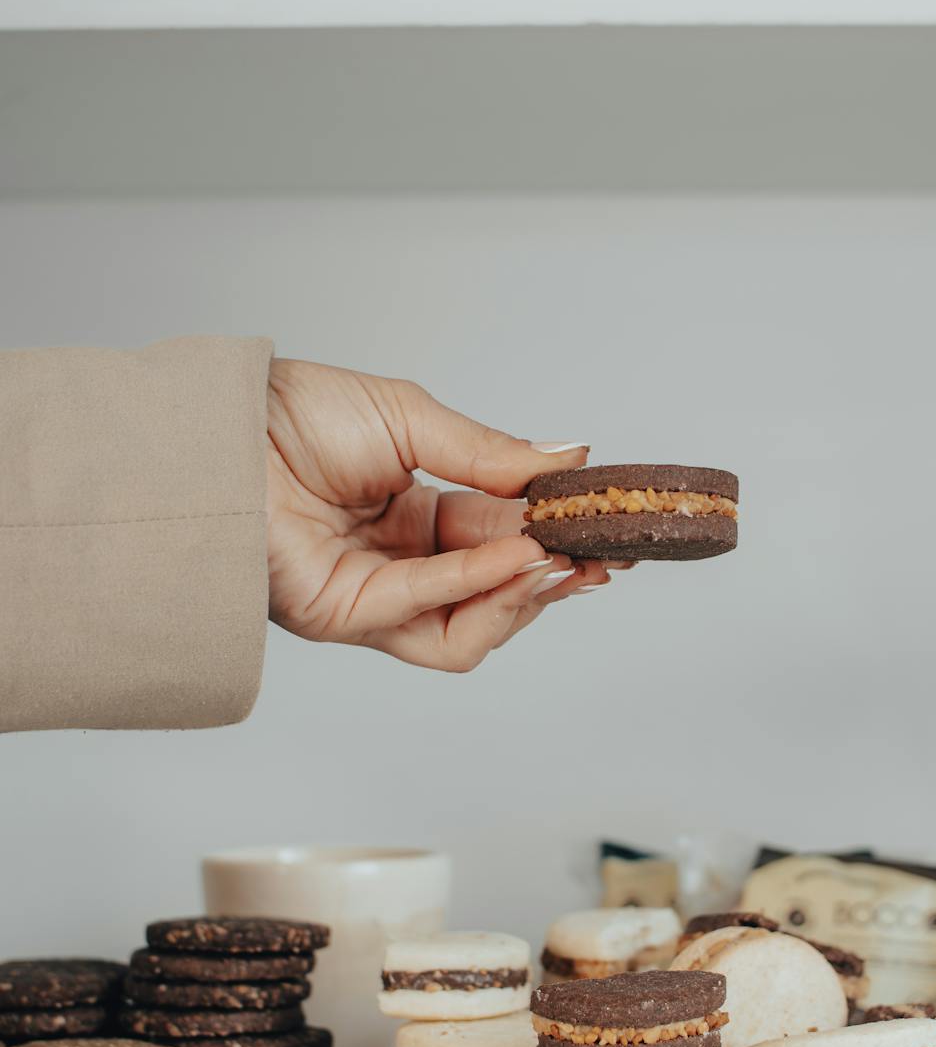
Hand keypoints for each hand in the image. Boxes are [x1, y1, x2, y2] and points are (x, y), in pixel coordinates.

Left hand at [265, 359, 611, 670]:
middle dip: (548, 580)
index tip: (601, 530)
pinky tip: (512, 556)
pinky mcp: (342, 618)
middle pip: (491, 599)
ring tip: (553, 558)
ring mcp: (370, 599)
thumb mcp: (412, 420)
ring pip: (466, 630)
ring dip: (518, 596)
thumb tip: (570, 459)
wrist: (223, 427)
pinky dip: (475, 586)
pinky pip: (425, 614)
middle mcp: (396, 565)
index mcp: (412, 517)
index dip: (551, 540)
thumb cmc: (294, 415)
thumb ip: (490, 454)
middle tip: (594, 555)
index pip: (497, 543)